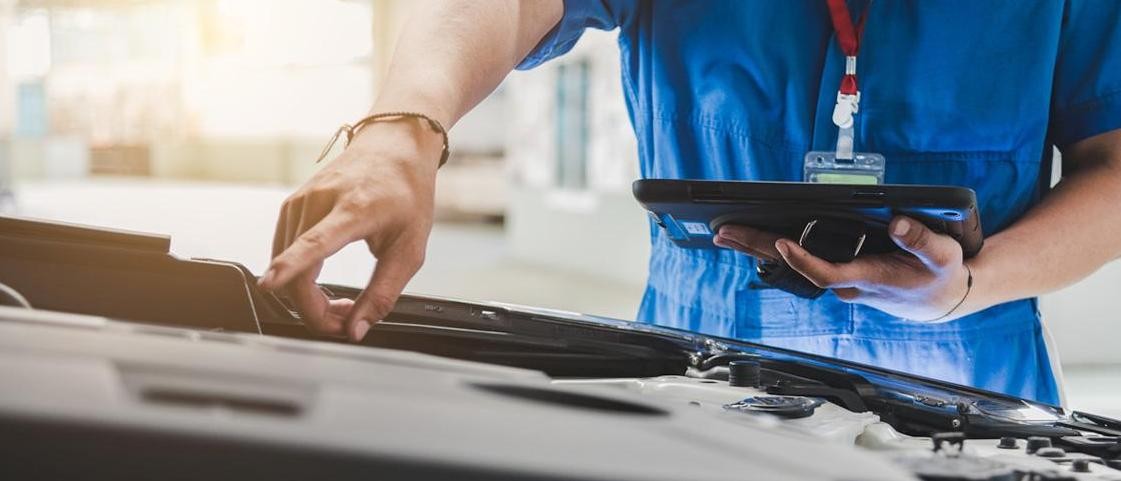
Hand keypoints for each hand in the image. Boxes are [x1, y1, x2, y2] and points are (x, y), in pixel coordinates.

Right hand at [258, 119, 441, 340]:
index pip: (315, 242)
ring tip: (344, 303)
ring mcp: (301, 200)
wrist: (394, 146)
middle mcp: (320, 200)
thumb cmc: (407, 192)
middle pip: (296, 268)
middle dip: (313, 309)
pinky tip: (323, 281)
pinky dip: (298, 276)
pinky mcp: (291, 205)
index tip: (269, 283)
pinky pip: (284, 251)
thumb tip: (356, 331)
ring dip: (307, 296)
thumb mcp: (410, 249)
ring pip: (285, 264)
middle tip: (345, 322)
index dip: (291, 267)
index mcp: (354, 209)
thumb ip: (383, 294)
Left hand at [714, 217, 972, 320]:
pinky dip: (775, 250)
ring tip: (725, 233)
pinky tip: (753, 240)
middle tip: (724, 232)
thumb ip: (920, 240)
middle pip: (794, 269)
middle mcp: (846, 284)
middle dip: (758, 249)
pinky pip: (801, 261)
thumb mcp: (943, 254)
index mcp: (868, 278)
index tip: (782, 243)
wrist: (942, 299)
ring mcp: (840, 281)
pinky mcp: (839, 275)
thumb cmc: (942, 274)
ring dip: (759, 248)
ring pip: (792, 266)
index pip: (826, 273)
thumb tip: (897, 224)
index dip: (802, 261)